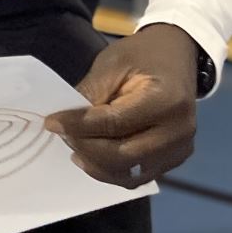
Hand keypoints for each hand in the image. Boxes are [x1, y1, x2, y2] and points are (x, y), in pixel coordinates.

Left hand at [46, 22, 198, 186]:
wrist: (175, 57)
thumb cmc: (142, 56)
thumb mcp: (112, 64)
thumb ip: (91, 95)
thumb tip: (65, 123)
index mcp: (167, 101)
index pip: (115, 123)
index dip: (79, 126)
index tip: (51, 123)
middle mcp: (179, 131)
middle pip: (123, 155)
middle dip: (85, 147)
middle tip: (61, 134)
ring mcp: (180, 150)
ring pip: (128, 173)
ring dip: (95, 163)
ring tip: (74, 144)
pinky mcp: (173, 160)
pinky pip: (136, 176)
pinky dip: (110, 169)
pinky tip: (91, 154)